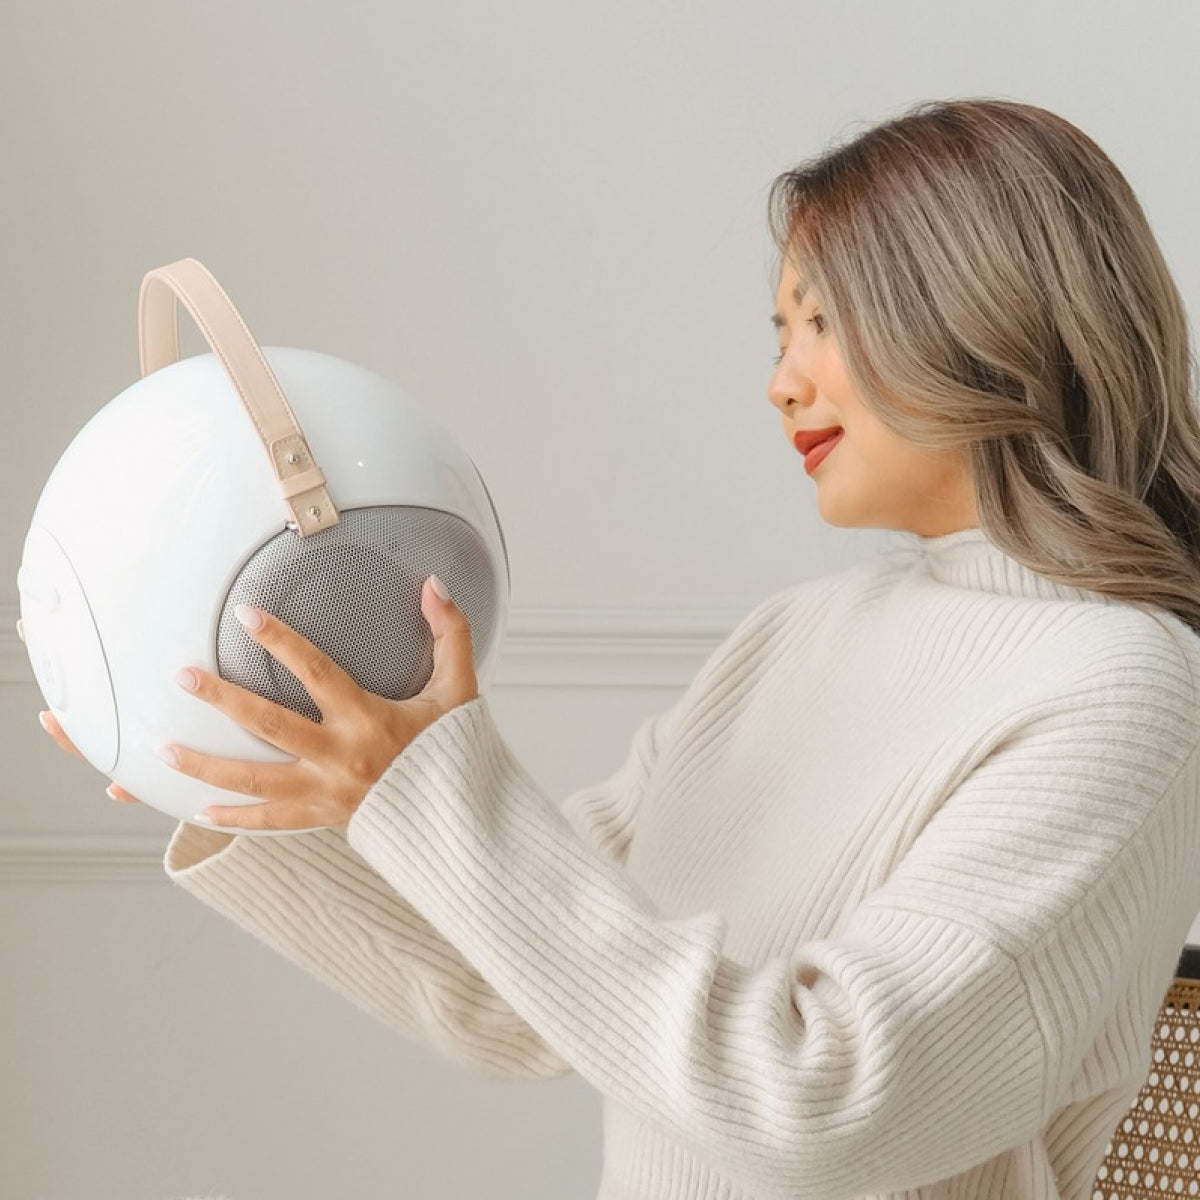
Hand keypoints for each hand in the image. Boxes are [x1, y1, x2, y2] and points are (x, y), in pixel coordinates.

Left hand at [26, 576, 478, 828]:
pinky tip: (196, 809)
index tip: (246, 614)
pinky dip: (232, 818)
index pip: (317, 672)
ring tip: (163, 748)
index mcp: (370, 719)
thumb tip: (433, 585)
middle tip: (183, 677)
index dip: (281, 641)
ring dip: (205, 764)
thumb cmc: (453, 750)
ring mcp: (326, 792)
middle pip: (269, 725)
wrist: (459, 818)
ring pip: (254, 780)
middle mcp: (341, 757)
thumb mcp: (459, 689)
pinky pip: (268, 822)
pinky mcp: (321, 818)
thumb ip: (449, 633)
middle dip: (222, 699)